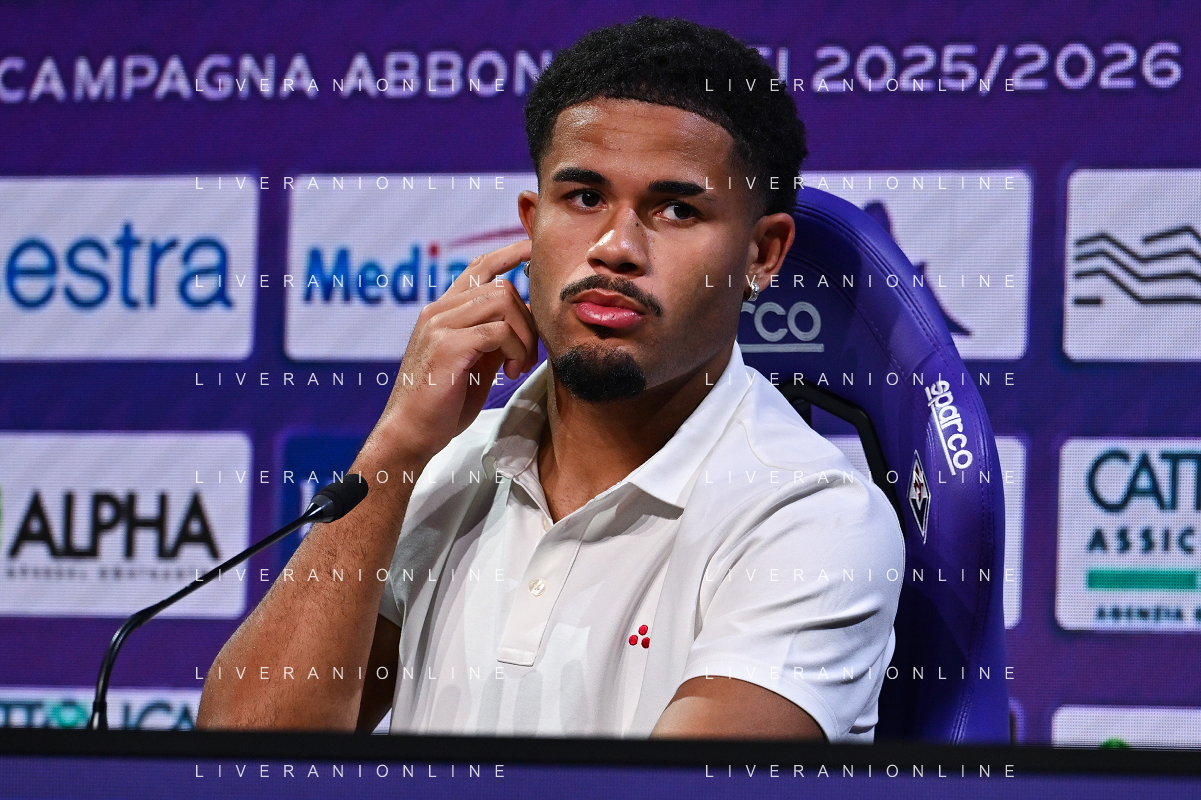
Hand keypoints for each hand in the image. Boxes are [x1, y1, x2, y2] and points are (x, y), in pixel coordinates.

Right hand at [365, 239, 539, 467]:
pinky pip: (499, 331)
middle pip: (501, 286)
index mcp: (442, 312)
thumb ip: (492, 337)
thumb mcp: (473, 362)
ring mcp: (440, 325)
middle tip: (527, 356)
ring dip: (524, 336)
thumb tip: (525, 320)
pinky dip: (515, 350)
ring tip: (518, 366)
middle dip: (527, 319)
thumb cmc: (443, 405)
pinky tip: (509, 373)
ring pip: (503, 301)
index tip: (532, 250)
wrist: (410, 435)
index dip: (509, 254)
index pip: (478, 268)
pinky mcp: (447, 345)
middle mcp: (438, 311)